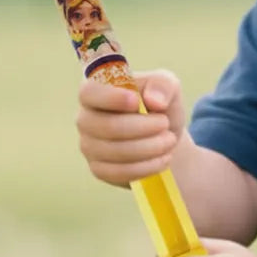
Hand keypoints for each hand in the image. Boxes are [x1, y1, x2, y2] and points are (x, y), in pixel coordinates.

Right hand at [77, 68, 186, 186]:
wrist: (165, 135)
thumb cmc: (160, 104)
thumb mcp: (167, 85)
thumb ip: (162, 84)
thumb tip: (154, 100)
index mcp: (95, 91)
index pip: (89, 92)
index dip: (111, 98)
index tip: (136, 102)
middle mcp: (86, 118)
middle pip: (107, 126)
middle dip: (142, 127)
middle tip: (166, 124)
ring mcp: (89, 146)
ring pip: (115, 151)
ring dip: (149, 147)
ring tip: (170, 140)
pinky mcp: (99, 169)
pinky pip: (119, 172)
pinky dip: (146, 167)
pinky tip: (163, 159)